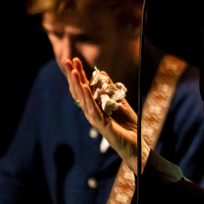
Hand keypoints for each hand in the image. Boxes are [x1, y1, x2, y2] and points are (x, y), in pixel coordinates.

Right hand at [63, 57, 146, 172]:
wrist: (135, 143)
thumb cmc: (127, 124)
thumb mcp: (120, 102)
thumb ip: (111, 89)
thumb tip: (103, 74)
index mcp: (94, 106)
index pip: (83, 88)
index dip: (79, 74)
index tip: (74, 60)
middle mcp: (91, 112)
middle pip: (79, 91)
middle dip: (74, 76)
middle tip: (68, 61)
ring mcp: (95, 118)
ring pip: (83, 99)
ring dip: (78, 84)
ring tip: (74, 71)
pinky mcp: (101, 124)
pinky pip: (93, 109)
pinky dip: (89, 97)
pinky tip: (85, 87)